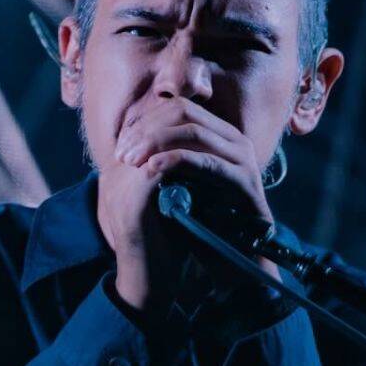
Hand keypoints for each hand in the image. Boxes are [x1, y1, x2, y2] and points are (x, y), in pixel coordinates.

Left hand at [98, 97, 278, 316]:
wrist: (235, 256)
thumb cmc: (203, 220)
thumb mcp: (177, 183)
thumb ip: (162, 160)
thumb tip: (126, 144)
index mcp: (219, 136)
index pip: (177, 109)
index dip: (145, 121)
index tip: (120, 144)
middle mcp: (234, 141)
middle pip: (183, 113)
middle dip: (147, 129)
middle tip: (122, 153)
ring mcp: (242, 159)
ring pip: (194, 132)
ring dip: (155, 142)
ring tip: (130, 160)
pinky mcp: (245, 181)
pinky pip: (207, 162)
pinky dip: (175, 161)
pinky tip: (151, 169)